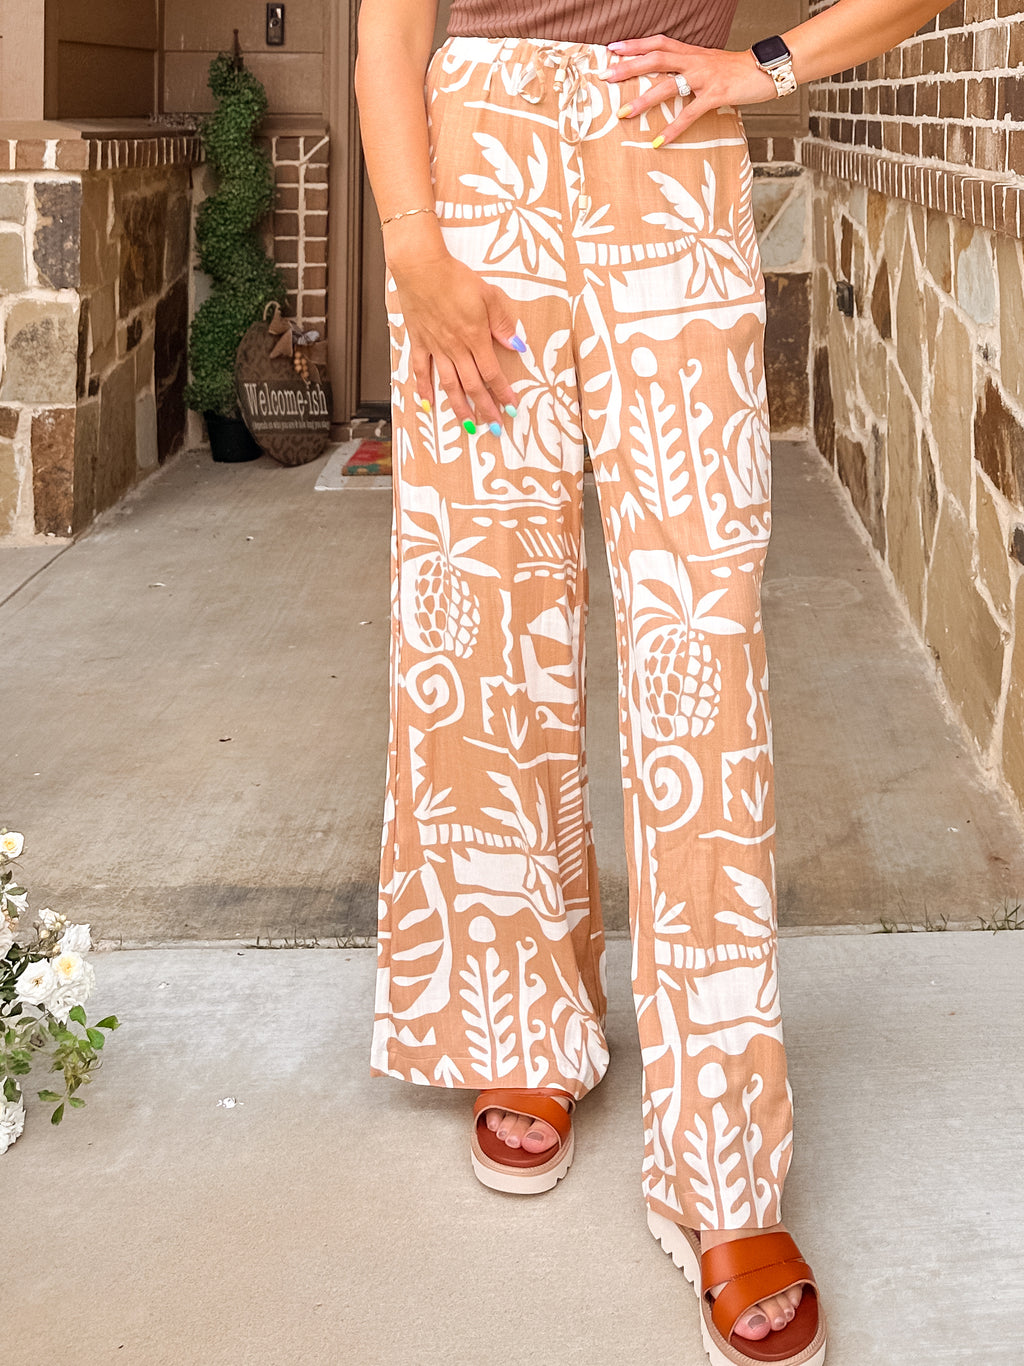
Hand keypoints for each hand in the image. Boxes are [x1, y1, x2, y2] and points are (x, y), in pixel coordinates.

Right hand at [387, 239, 522, 427]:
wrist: (421, 267)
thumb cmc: (454, 278)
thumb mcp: (488, 295)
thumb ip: (502, 323)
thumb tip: (517, 345)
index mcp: (475, 337)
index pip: (492, 373)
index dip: (503, 393)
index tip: (511, 408)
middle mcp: (455, 348)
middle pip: (473, 386)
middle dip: (486, 408)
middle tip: (494, 427)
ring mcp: (436, 347)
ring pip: (449, 385)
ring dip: (460, 408)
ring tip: (469, 426)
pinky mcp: (419, 342)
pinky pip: (421, 371)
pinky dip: (424, 389)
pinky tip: (429, 404)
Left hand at [603, 35, 779, 144]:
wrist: (766, 69)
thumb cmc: (737, 70)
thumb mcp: (709, 63)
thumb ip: (688, 67)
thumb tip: (669, 76)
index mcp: (692, 52)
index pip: (658, 43)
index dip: (635, 44)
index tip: (612, 48)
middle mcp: (695, 61)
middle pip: (656, 58)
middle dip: (629, 67)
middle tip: (606, 76)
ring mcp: (705, 77)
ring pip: (668, 85)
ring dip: (643, 100)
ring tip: (623, 114)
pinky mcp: (716, 95)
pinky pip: (690, 114)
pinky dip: (674, 128)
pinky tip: (660, 141)